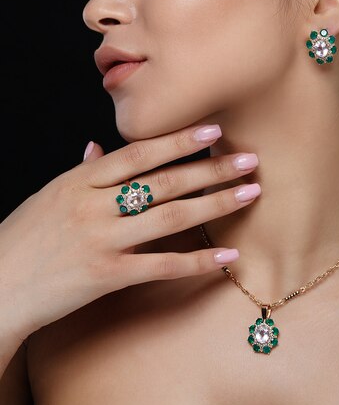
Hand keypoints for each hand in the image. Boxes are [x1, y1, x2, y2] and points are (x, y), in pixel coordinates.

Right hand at [0, 123, 260, 343]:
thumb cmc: (23, 237)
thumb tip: (97, 146)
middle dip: (211, 168)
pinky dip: (197, 260)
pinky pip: (161, 265)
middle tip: (250, 159)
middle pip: (163, 181)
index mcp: (80, 180)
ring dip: (214, 203)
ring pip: (169, 216)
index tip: (213, 129)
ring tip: (249, 193)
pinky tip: (227, 254)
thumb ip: (81, 171)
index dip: (179, 140)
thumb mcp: (49, 195)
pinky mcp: (105, 275)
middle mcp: (93, 205)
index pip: (139, 153)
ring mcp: (101, 239)